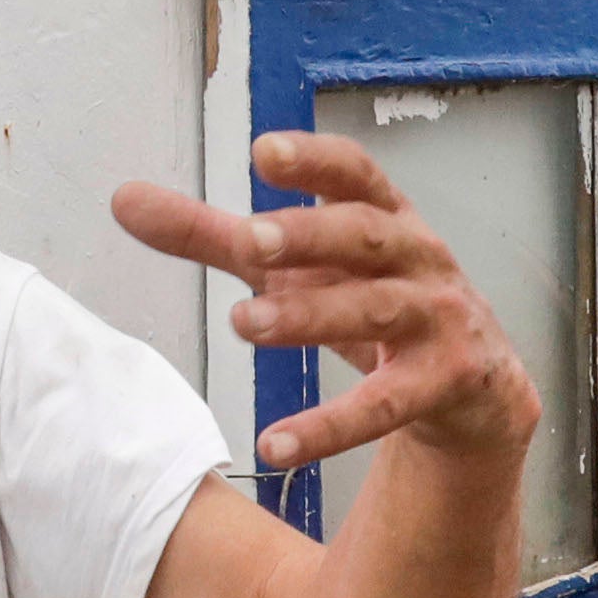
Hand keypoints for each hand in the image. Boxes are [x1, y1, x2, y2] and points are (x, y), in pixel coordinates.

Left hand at [112, 133, 541, 478]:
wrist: (474, 385)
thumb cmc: (371, 301)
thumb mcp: (296, 268)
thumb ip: (213, 235)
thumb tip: (123, 198)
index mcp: (385, 218)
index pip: (356, 174)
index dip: (316, 161)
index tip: (265, 152)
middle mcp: (419, 259)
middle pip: (367, 237)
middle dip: (312, 234)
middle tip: (251, 240)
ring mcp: (439, 320)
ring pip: (376, 312)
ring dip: (312, 316)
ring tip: (244, 325)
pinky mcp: (447, 384)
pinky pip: (385, 405)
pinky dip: (331, 427)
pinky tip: (276, 444)